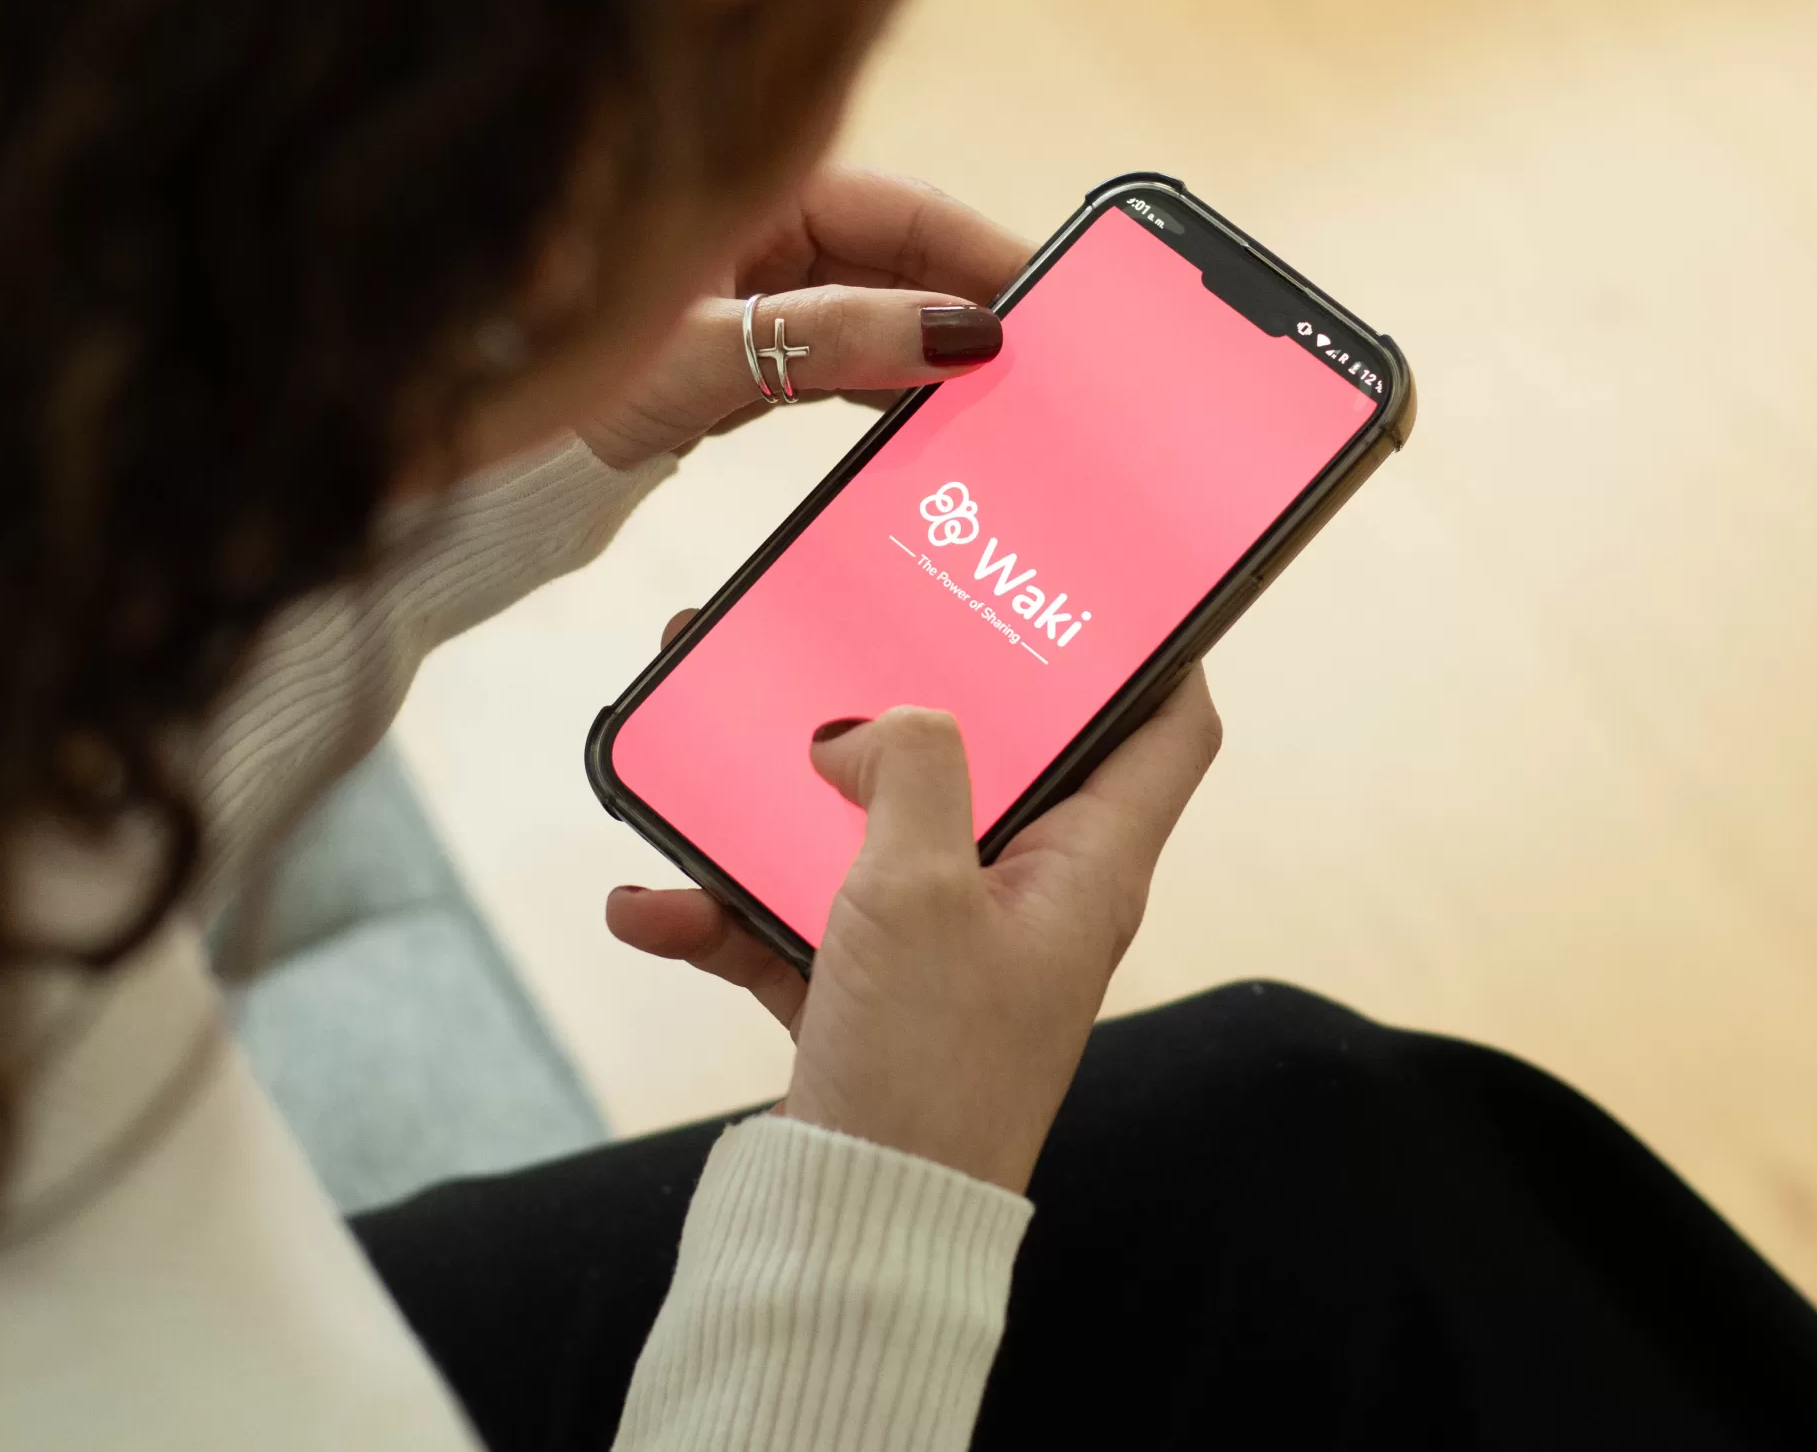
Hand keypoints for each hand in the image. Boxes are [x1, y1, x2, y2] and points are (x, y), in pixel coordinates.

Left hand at [569, 167, 1030, 469]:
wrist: (466, 425)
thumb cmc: (546, 353)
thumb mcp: (704, 350)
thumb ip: (832, 339)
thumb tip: (958, 335)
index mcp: (754, 188)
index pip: (906, 211)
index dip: (984, 255)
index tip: (1052, 304)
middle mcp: (766, 227)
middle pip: (902, 262)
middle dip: (970, 311)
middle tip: (1046, 369)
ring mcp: (759, 289)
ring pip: (878, 314)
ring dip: (932, 358)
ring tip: (1001, 404)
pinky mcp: (749, 349)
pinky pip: (843, 360)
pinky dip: (886, 389)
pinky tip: (930, 425)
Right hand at [609, 609, 1223, 1192]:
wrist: (857, 1230)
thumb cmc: (928, 1071)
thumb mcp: (922, 891)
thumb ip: (909, 771)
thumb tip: (868, 724)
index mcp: (1088, 863)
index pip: (1168, 730)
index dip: (1148, 649)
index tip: (1088, 585)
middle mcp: (1031, 896)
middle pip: (988, 760)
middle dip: (902, 696)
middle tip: (845, 626)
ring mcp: (948, 946)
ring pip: (871, 832)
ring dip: (784, 797)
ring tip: (709, 736)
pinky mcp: (869, 994)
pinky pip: (795, 921)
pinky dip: (724, 910)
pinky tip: (649, 902)